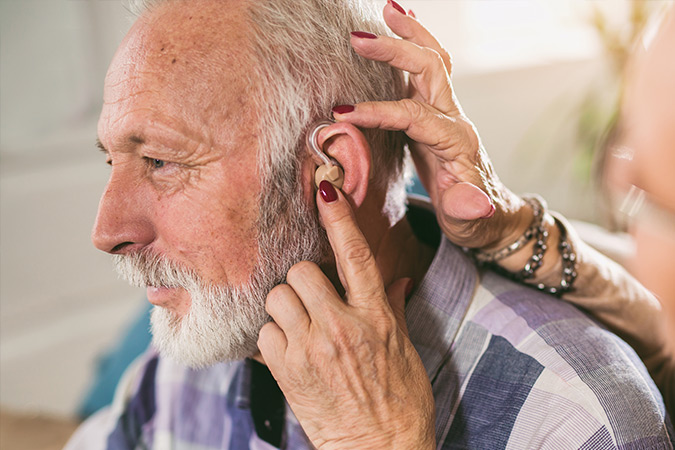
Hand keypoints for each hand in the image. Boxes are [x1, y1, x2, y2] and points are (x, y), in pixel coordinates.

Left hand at [257, 181, 434, 449]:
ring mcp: (312, 349)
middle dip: (303, 279)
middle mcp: (342, 327)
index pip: (356, 255)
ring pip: (278, 297)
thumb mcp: (405, 349)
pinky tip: (290, 350)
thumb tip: (394, 277)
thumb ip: (391, 306)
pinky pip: (264, 333)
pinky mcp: (288, 372)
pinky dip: (273, 337)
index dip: (339, 218)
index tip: (325, 189)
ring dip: (285, 306)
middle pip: (301, 271)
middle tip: (312, 297)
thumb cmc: (400, 401)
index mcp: (376, 317)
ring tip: (300, 324)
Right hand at [335, 1, 529, 249]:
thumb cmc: (476, 222)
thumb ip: (468, 210)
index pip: (414, 115)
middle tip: (358, 39)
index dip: (379, 112)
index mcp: (456, 142)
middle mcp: (453, 119)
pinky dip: (413, 46)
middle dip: (395, 50)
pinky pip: (425, 73)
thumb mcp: (471, 223)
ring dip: (410, 33)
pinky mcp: (434, 116)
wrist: (491, 217)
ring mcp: (445, 113)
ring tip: (387, 8)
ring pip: (432, 60)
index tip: (343, 114)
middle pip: (429, 68)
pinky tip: (399, 29)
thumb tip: (474, 200)